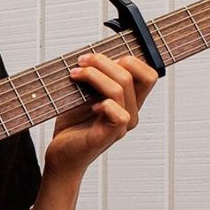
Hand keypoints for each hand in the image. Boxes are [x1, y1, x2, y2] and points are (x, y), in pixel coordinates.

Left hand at [45, 53, 158, 178]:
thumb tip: (94, 55)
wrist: (61, 154)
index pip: (148, 74)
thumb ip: (97, 77)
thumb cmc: (73, 125)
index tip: (101, 57)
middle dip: (104, 61)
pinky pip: (117, 113)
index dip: (130, 59)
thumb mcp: (85, 94)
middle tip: (81, 62)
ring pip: (120, 88)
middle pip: (134, 75)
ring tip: (75, 75)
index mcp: (129, 101)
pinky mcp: (108, 136)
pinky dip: (103, 103)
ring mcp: (121, 125)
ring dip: (93, 75)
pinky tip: (89, 105)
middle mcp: (130, 112)